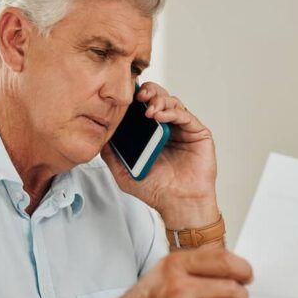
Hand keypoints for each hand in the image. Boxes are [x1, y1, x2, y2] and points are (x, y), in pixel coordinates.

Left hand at [101, 82, 218, 228]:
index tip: (124, 96)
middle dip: (148, 92)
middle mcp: (168, 128)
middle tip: (138, 95)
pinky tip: (160, 116)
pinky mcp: (198, 133)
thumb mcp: (124, 173)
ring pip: (172, 103)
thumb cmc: (156, 191)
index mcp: (151, 133)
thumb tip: (99, 137)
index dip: (135, 98)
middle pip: (159, 98)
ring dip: (159, 101)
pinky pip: (185, 115)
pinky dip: (172, 112)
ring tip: (148, 109)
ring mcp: (184, 129)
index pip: (143, 107)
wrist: (178, 204)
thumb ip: (111, 155)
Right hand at [110, 247, 253, 297]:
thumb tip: (234, 267)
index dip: (243, 269)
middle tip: (234, 296)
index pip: (224, 261)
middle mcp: (180, 288)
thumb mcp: (165, 270)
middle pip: (233, 287)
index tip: (247, 275)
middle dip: (239, 294)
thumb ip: (196, 265)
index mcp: (175, 266)